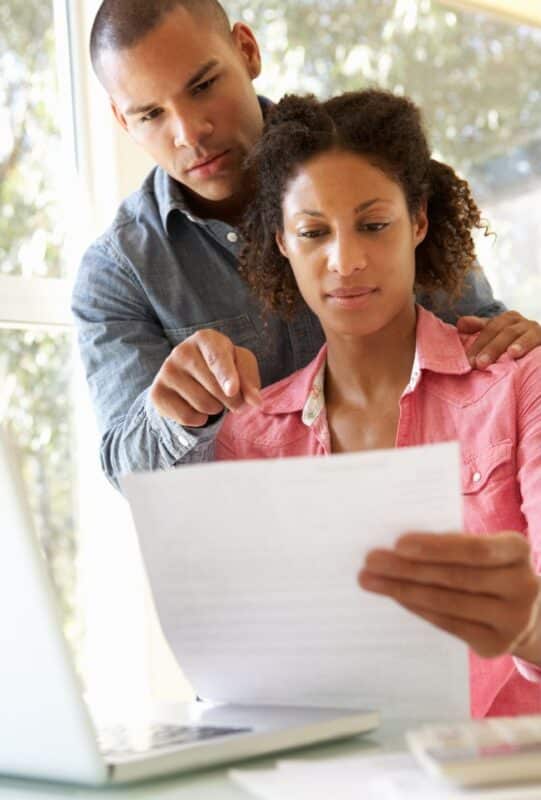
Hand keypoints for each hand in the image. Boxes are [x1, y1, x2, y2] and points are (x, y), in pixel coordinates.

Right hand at [150, 329, 261, 426]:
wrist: (187, 376)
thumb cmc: (222, 366)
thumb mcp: (240, 365)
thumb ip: (250, 381)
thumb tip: (256, 402)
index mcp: (205, 338)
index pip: (217, 358)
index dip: (227, 375)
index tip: (232, 390)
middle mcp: (182, 351)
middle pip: (216, 389)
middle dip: (232, 400)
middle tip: (231, 397)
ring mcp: (166, 372)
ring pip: (204, 405)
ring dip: (215, 409)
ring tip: (210, 396)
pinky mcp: (157, 393)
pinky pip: (188, 417)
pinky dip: (198, 419)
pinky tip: (194, 405)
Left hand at [359, 532, 540, 660]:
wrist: (522, 611)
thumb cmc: (487, 568)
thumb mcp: (482, 549)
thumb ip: (452, 544)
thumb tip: (396, 547)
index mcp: (517, 551)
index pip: (475, 550)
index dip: (436, 547)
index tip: (398, 543)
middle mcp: (522, 585)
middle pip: (455, 577)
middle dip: (407, 568)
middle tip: (371, 560)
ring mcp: (513, 620)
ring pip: (447, 603)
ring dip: (403, 590)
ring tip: (371, 580)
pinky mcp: (496, 644)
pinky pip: (447, 624)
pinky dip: (417, 609)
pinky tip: (395, 597)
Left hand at [457, 310, 540, 368]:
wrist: (538, 356)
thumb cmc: (513, 348)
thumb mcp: (496, 339)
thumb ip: (479, 331)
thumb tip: (461, 324)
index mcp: (505, 320)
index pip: (488, 327)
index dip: (477, 343)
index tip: (467, 360)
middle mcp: (518, 322)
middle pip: (499, 330)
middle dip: (486, 347)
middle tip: (476, 364)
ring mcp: (532, 329)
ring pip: (512, 333)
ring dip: (499, 346)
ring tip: (488, 360)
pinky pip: (533, 339)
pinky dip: (523, 344)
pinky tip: (514, 353)